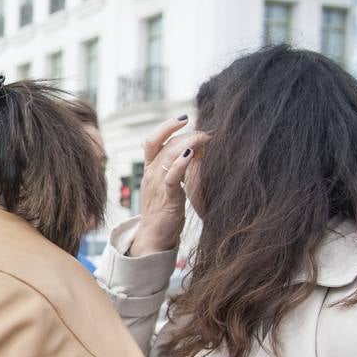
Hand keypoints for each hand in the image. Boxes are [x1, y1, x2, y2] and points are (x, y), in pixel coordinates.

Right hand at [129, 116, 209, 256]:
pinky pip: (171, 176)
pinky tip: (191, 154)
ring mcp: (157, 185)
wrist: (153, 237)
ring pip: (168, 155)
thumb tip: (193, 150)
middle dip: (187, 134)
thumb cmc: (164, 211)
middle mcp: (151, 174)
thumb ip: (176, 168)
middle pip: (164, 143)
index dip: (166, 126)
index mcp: (150, 170)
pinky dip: (181, 163)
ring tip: (205, 139)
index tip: (184, 119)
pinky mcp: (167, 197)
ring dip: (188, 143)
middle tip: (207, 133)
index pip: (152, 140)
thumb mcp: (168, 185)